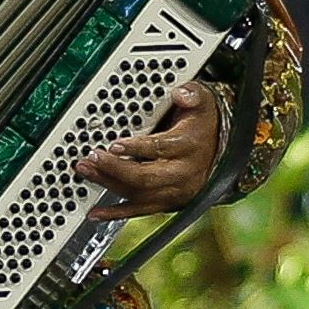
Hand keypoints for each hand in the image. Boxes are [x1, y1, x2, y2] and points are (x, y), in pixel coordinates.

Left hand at [79, 80, 224, 217]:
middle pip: (145, 177)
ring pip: (138, 194)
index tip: (115, 144)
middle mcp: (182, 173)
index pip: (161, 149)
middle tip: (92, 158)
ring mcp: (174, 192)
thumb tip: (181, 94)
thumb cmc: (203, 127)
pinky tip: (96, 213)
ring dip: (109, 184)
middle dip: (115, 169)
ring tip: (87, 172)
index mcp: (189, 147)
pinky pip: (139, 211)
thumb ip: (193, 94)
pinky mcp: (166, 203)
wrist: (222, 153)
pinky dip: (115, 214)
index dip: (136, 148)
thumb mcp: (203, 103)